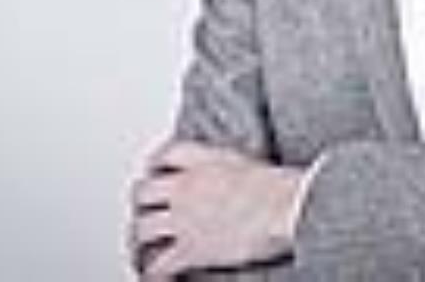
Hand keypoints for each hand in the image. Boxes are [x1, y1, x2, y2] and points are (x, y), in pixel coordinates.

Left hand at [128, 140, 303, 278]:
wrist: (284, 206)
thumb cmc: (275, 185)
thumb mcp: (246, 162)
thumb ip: (227, 166)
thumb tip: (232, 174)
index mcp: (201, 161)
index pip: (166, 154)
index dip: (156, 162)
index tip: (154, 168)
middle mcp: (186, 187)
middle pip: (144, 191)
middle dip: (141, 201)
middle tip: (143, 207)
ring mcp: (184, 219)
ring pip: (143, 227)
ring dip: (140, 238)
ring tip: (141, 245)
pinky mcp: (190, 250)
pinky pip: (160, 265)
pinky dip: (153, 273)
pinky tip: (154, 276)